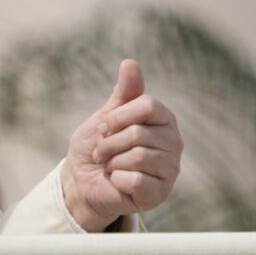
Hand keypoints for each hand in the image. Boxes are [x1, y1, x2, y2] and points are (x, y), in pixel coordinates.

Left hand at [61, 59, 182, 231]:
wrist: (82, 182)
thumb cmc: (97, 147)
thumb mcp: (106, 116)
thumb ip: (123, 93)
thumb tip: (130, 62)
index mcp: (163, 119)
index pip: (149, 105)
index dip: (118, 116)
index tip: (104, 126)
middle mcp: (173, 142)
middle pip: (138, 133)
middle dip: (109, 143)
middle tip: (102, 152)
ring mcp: (170, 168)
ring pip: (138, 157)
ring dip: (112, 162)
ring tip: (110, 166)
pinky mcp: (161, 192)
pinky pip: (136, 180)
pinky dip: (117, 180)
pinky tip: (118, 182)